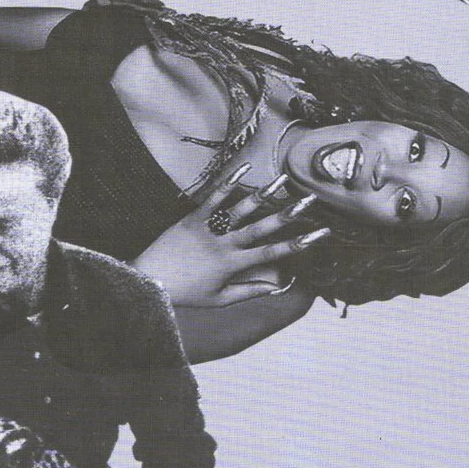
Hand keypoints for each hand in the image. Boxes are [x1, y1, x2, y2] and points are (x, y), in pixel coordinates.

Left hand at [136, 172, 330, 309]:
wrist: (149, 281)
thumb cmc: (186, 293)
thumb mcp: (219, 299)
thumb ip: (248, 291)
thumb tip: (276, 286)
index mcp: (233, 265)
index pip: (272, 253)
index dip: (298, 243)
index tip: (319, 233)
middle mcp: (224, 245)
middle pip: (262, 227)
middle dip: (289, 214)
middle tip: (310, 200)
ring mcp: (208, 229)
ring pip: (241, 209)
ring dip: (264, 193)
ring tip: (283, 179)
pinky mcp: (192, 218)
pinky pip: (212, 198)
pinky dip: (228, 183)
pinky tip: (244, 168)